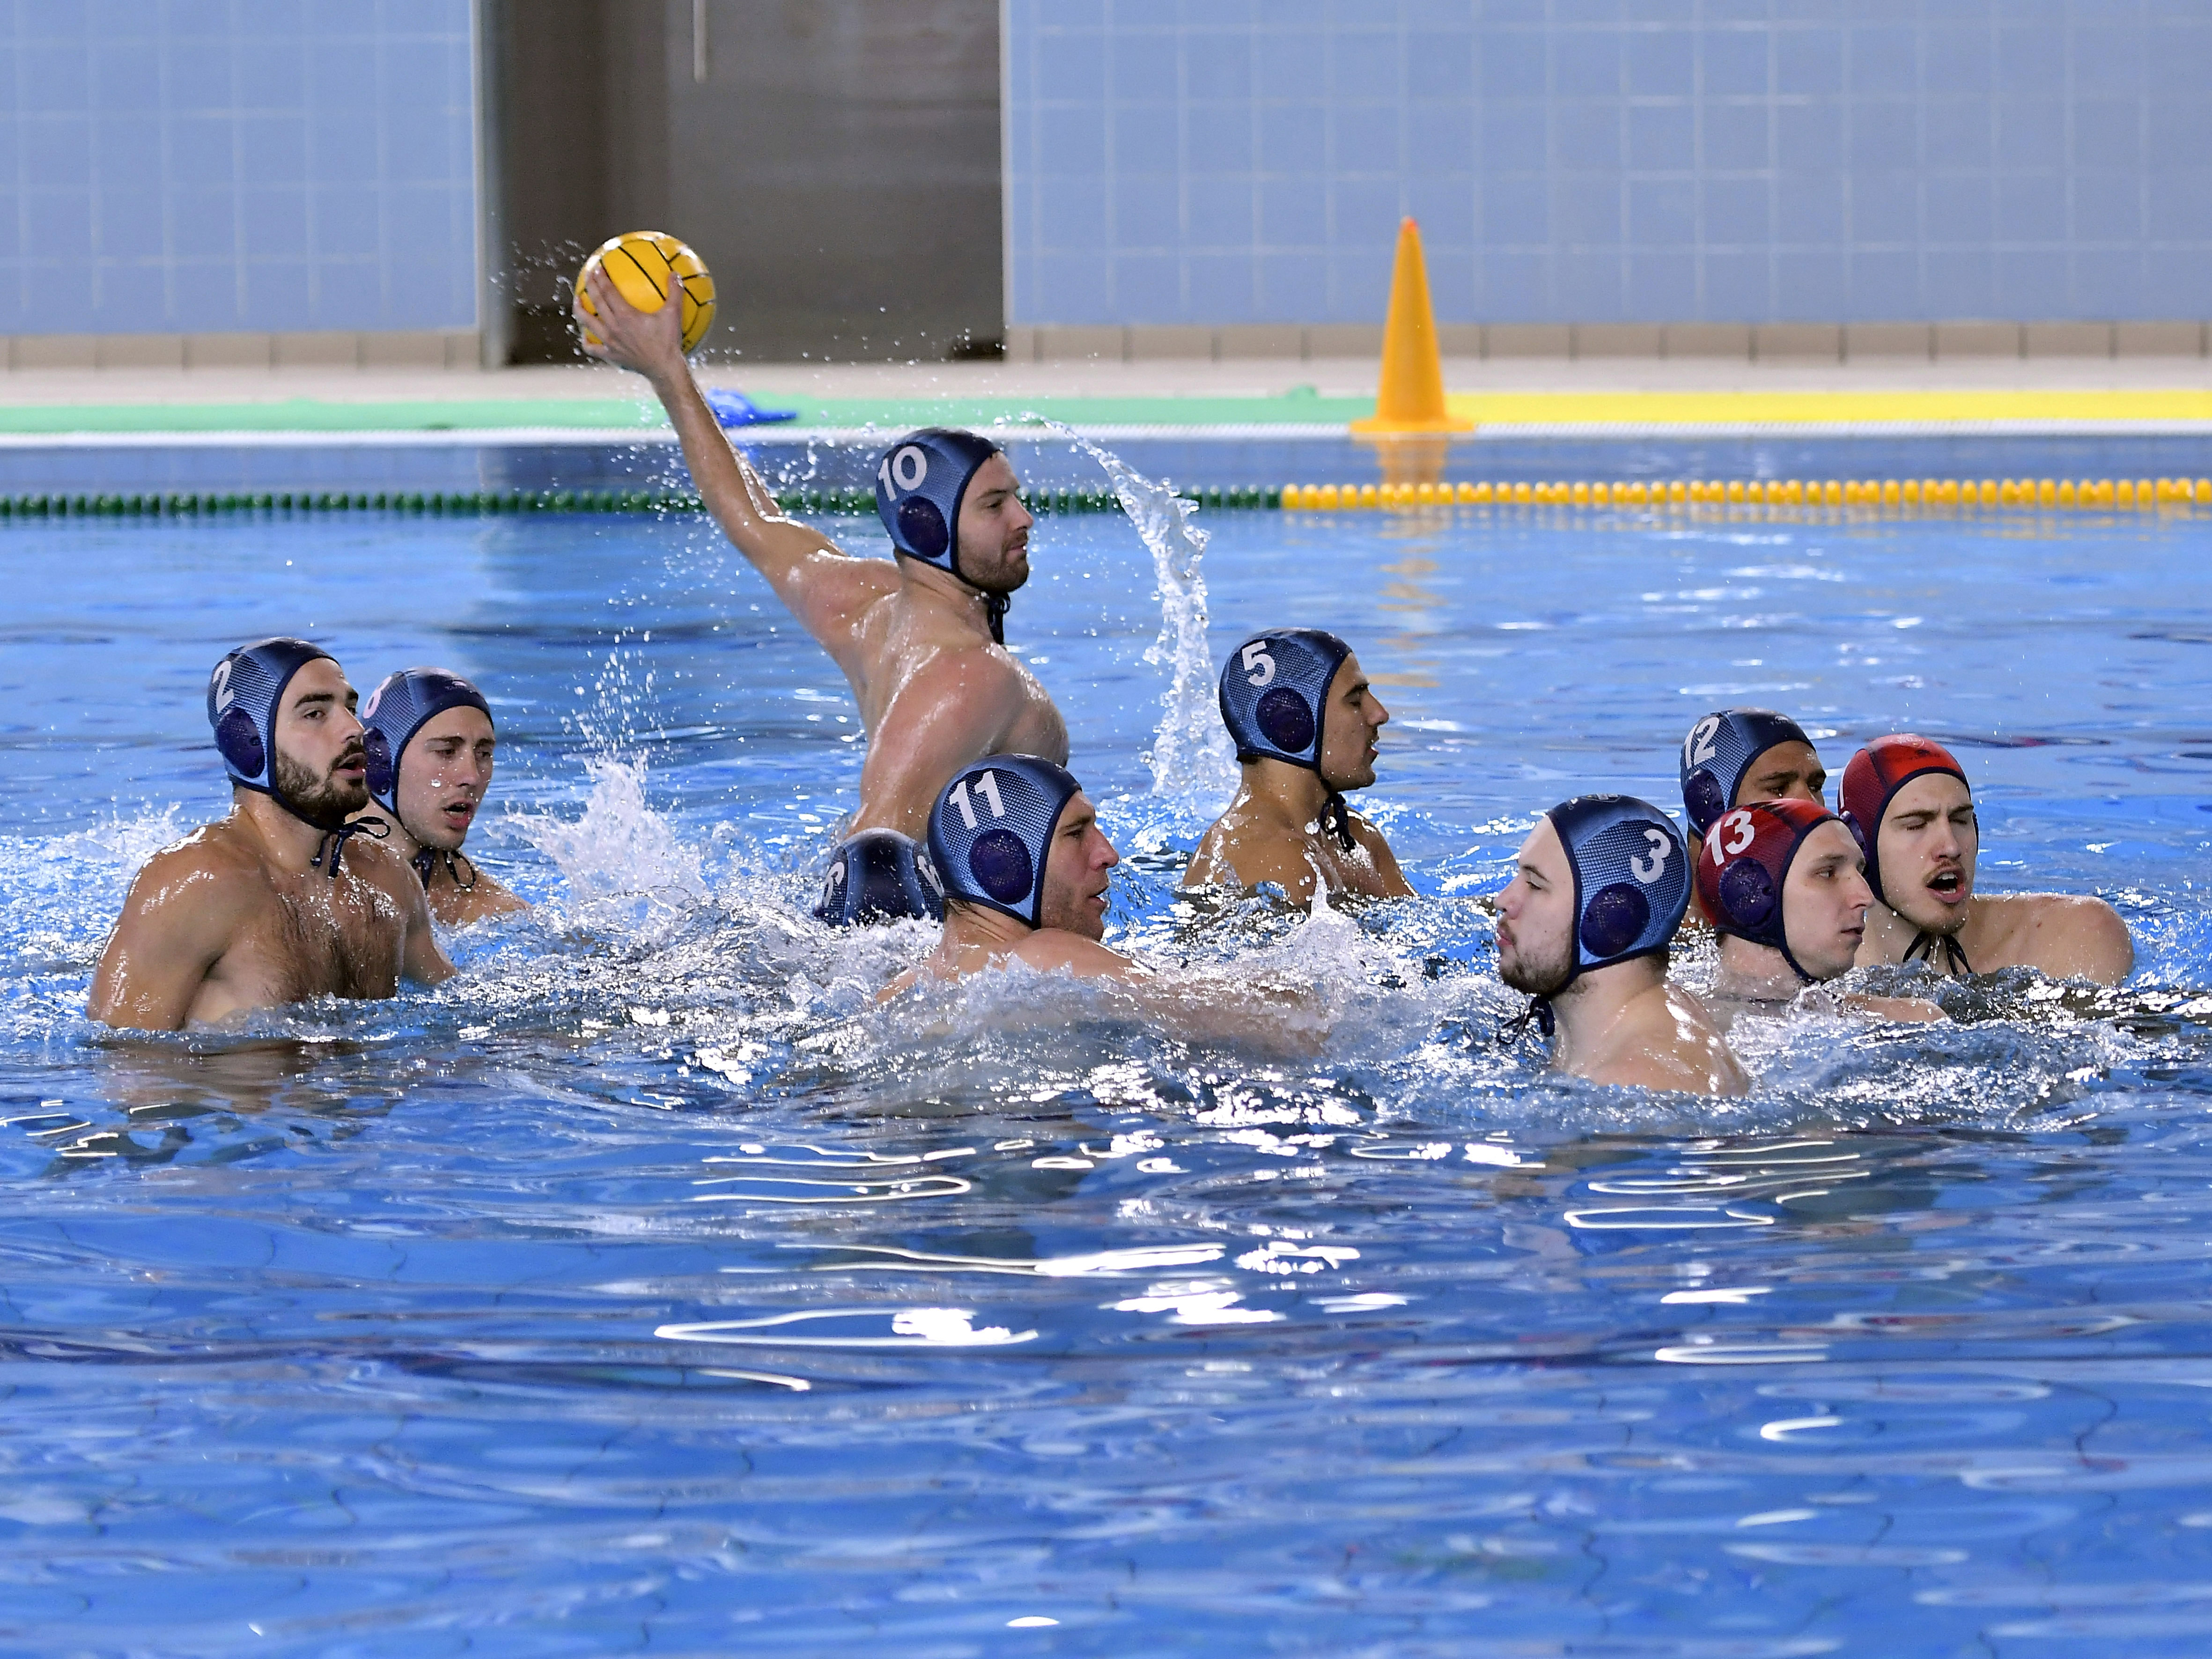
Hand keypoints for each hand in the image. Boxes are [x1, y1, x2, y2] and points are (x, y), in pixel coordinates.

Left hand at [572, 262, 687, 381]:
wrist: (664, 369)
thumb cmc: (669, 342)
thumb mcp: (674, 315)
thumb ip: (675, 292)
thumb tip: (675, 273)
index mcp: (625, 315)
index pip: (608, 291)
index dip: (601, 277)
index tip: (598, 267)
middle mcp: (614, 327)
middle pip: (596, 302)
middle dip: (590, 285)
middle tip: (588, 275)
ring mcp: (610, 342)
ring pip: (588, 323)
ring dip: (580, 309)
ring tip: (577, 300)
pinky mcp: (610, 355)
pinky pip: (592, 348)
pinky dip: (587, 342)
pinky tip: (586, 336)